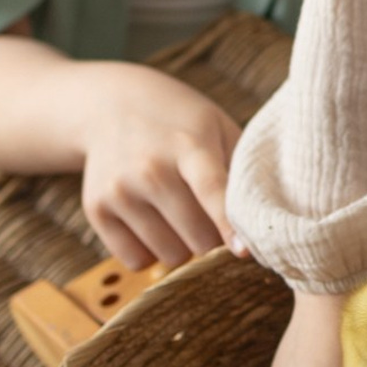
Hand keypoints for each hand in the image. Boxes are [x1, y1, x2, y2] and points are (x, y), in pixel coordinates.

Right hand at [76, 64, 240, 268]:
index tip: (245, 252)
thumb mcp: (217, 128)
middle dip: (213, 238)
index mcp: (189, 146)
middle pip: (197, 238)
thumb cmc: (179, 122)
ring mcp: (119, 190)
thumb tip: (270, 218)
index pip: (213, 192)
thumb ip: (241, 170)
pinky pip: (135, 260)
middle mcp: (150, 169)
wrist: (109, 105)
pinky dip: (151, 252)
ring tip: (180, 215)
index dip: (230, 225)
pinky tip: (152, 222)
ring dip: (184, 247)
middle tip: (210, 217)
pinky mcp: (96, 209)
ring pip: (169, 256)